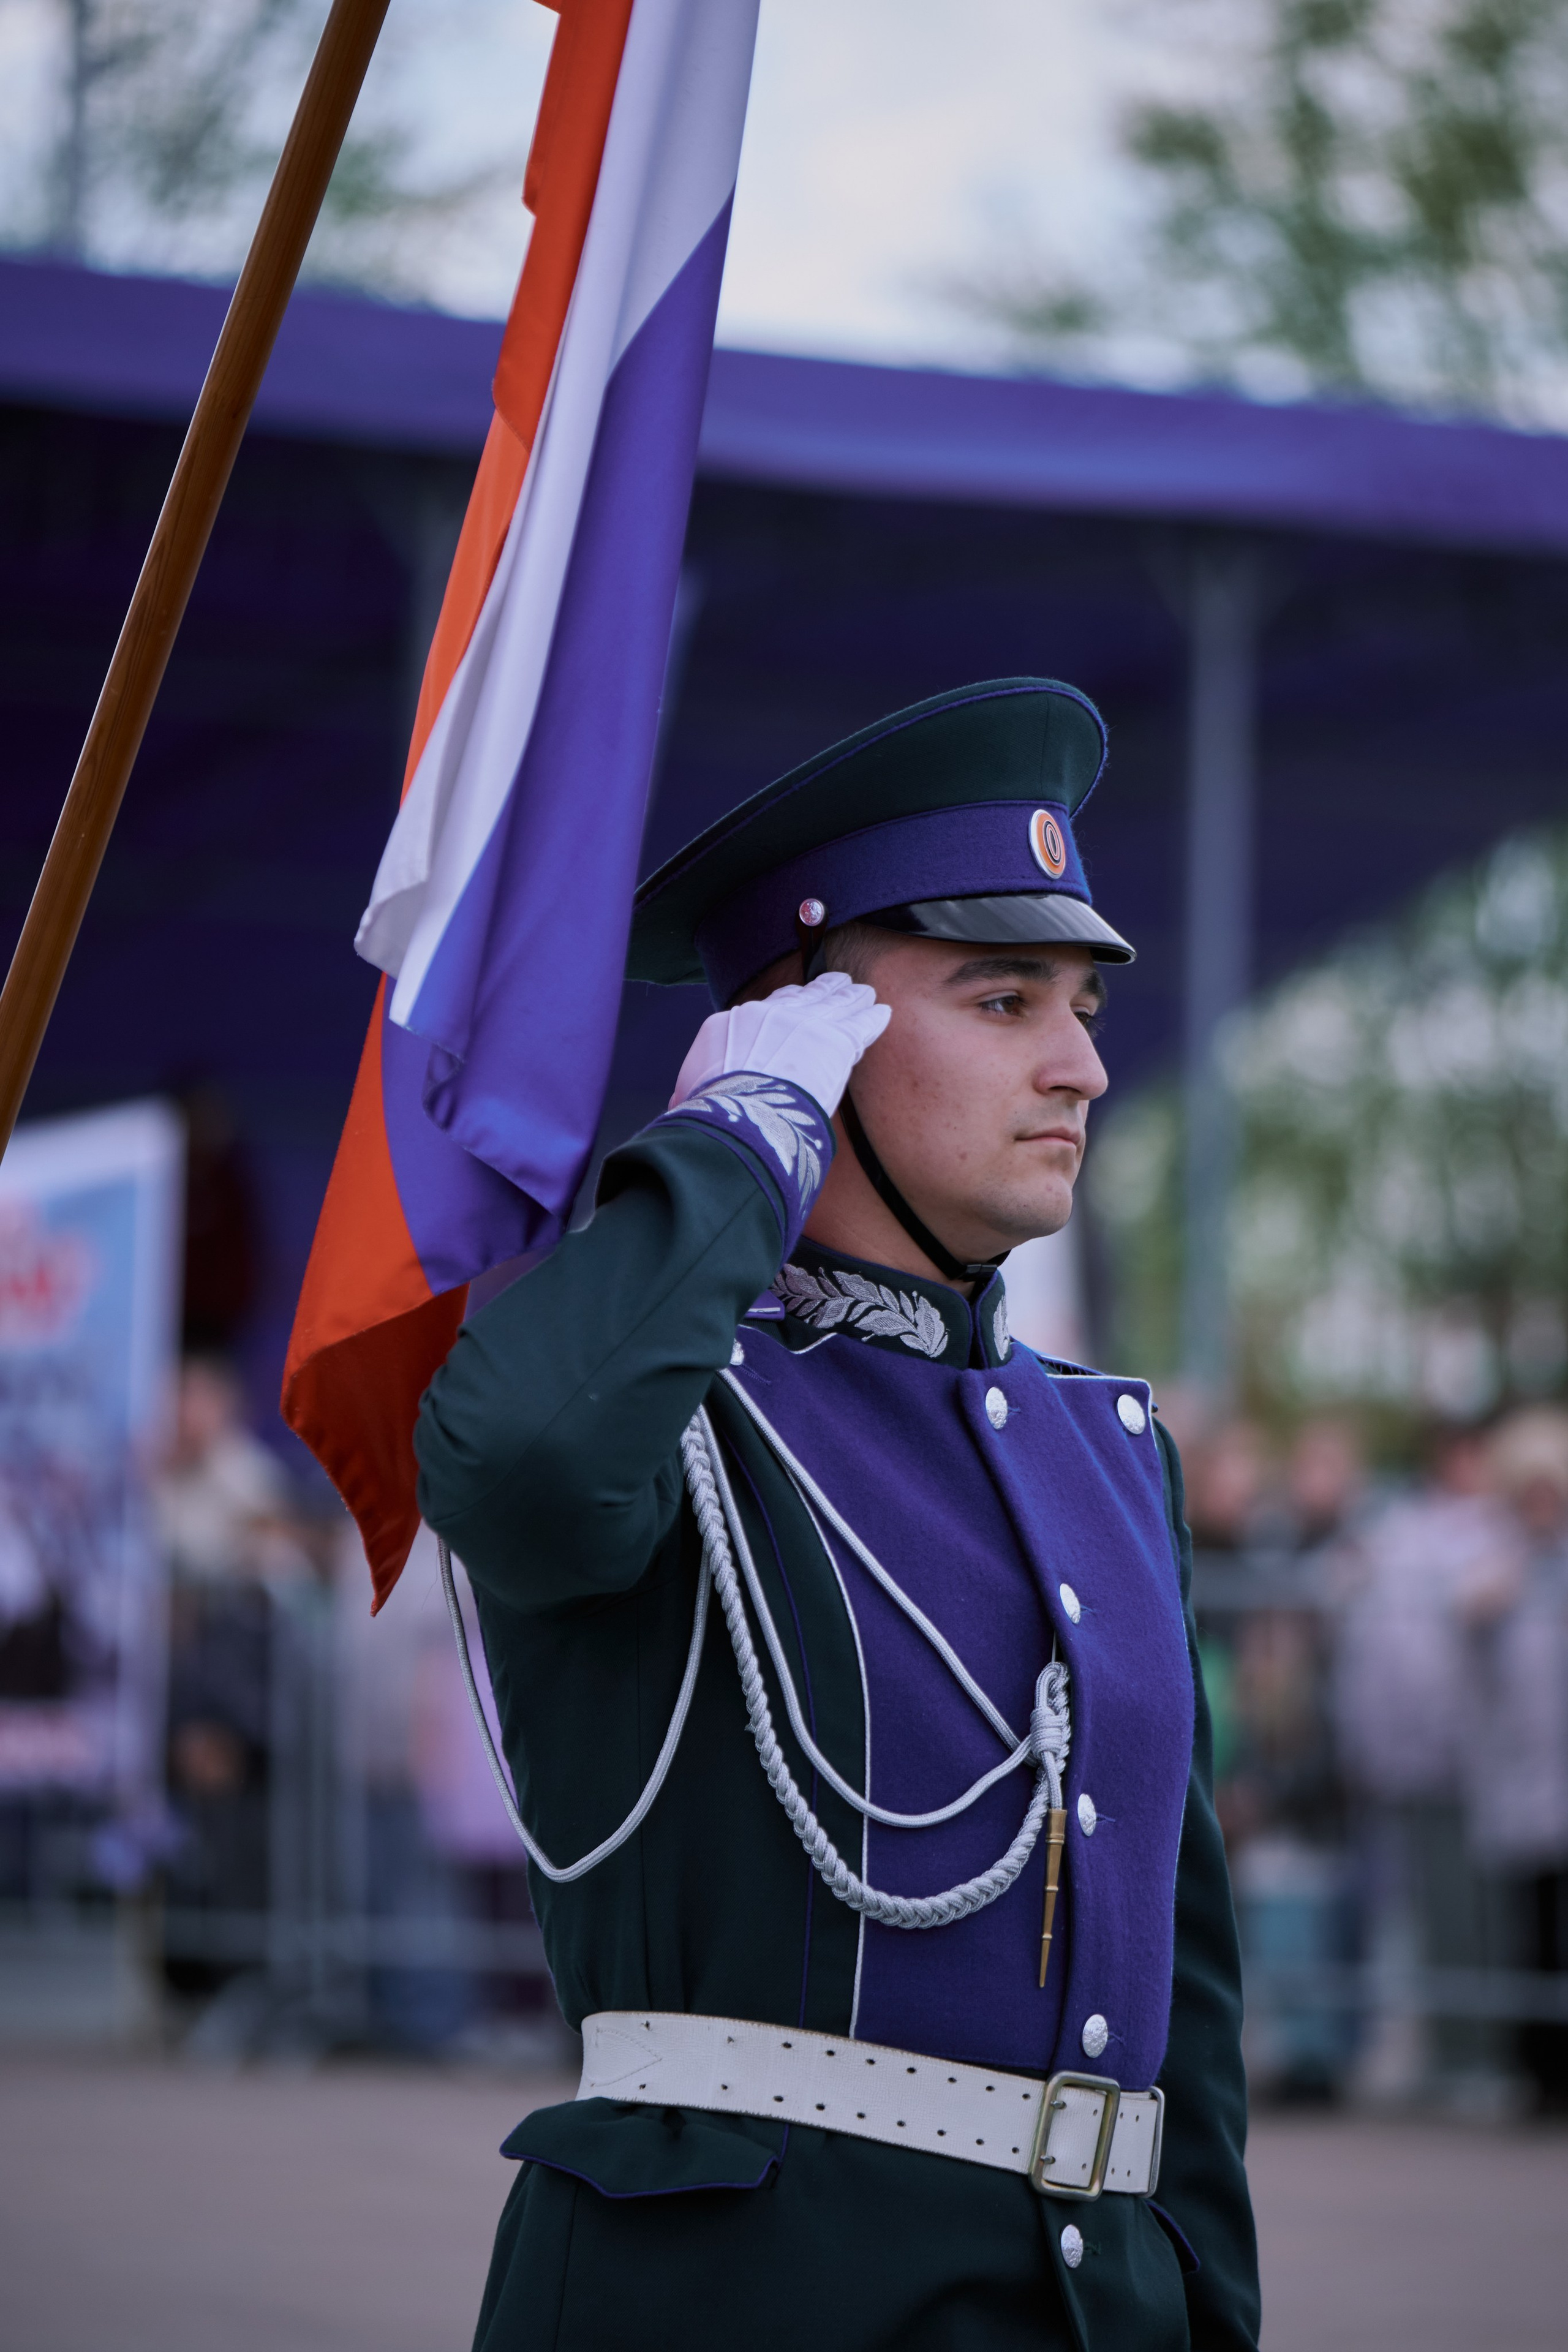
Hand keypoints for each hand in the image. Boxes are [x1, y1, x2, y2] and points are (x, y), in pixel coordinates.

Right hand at [669, 971, 890, 1118]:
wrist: (740, 1113)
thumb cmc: (712, 1110)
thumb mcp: (691, 1092)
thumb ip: (692, 1089)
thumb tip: (678, 1103)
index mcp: (733, 1023)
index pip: (765, 1008)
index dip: (787, 1003)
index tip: (797, 1001)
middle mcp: (770, 1016)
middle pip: (804, 995)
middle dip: (822, 989)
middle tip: (837, 983)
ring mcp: (806, 1025)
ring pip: (835, 1003)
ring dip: (851, 997)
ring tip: (863, 992)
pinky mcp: (836, 1042)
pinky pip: (860, 1024)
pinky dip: (872, 1018)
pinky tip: (882, 1012)